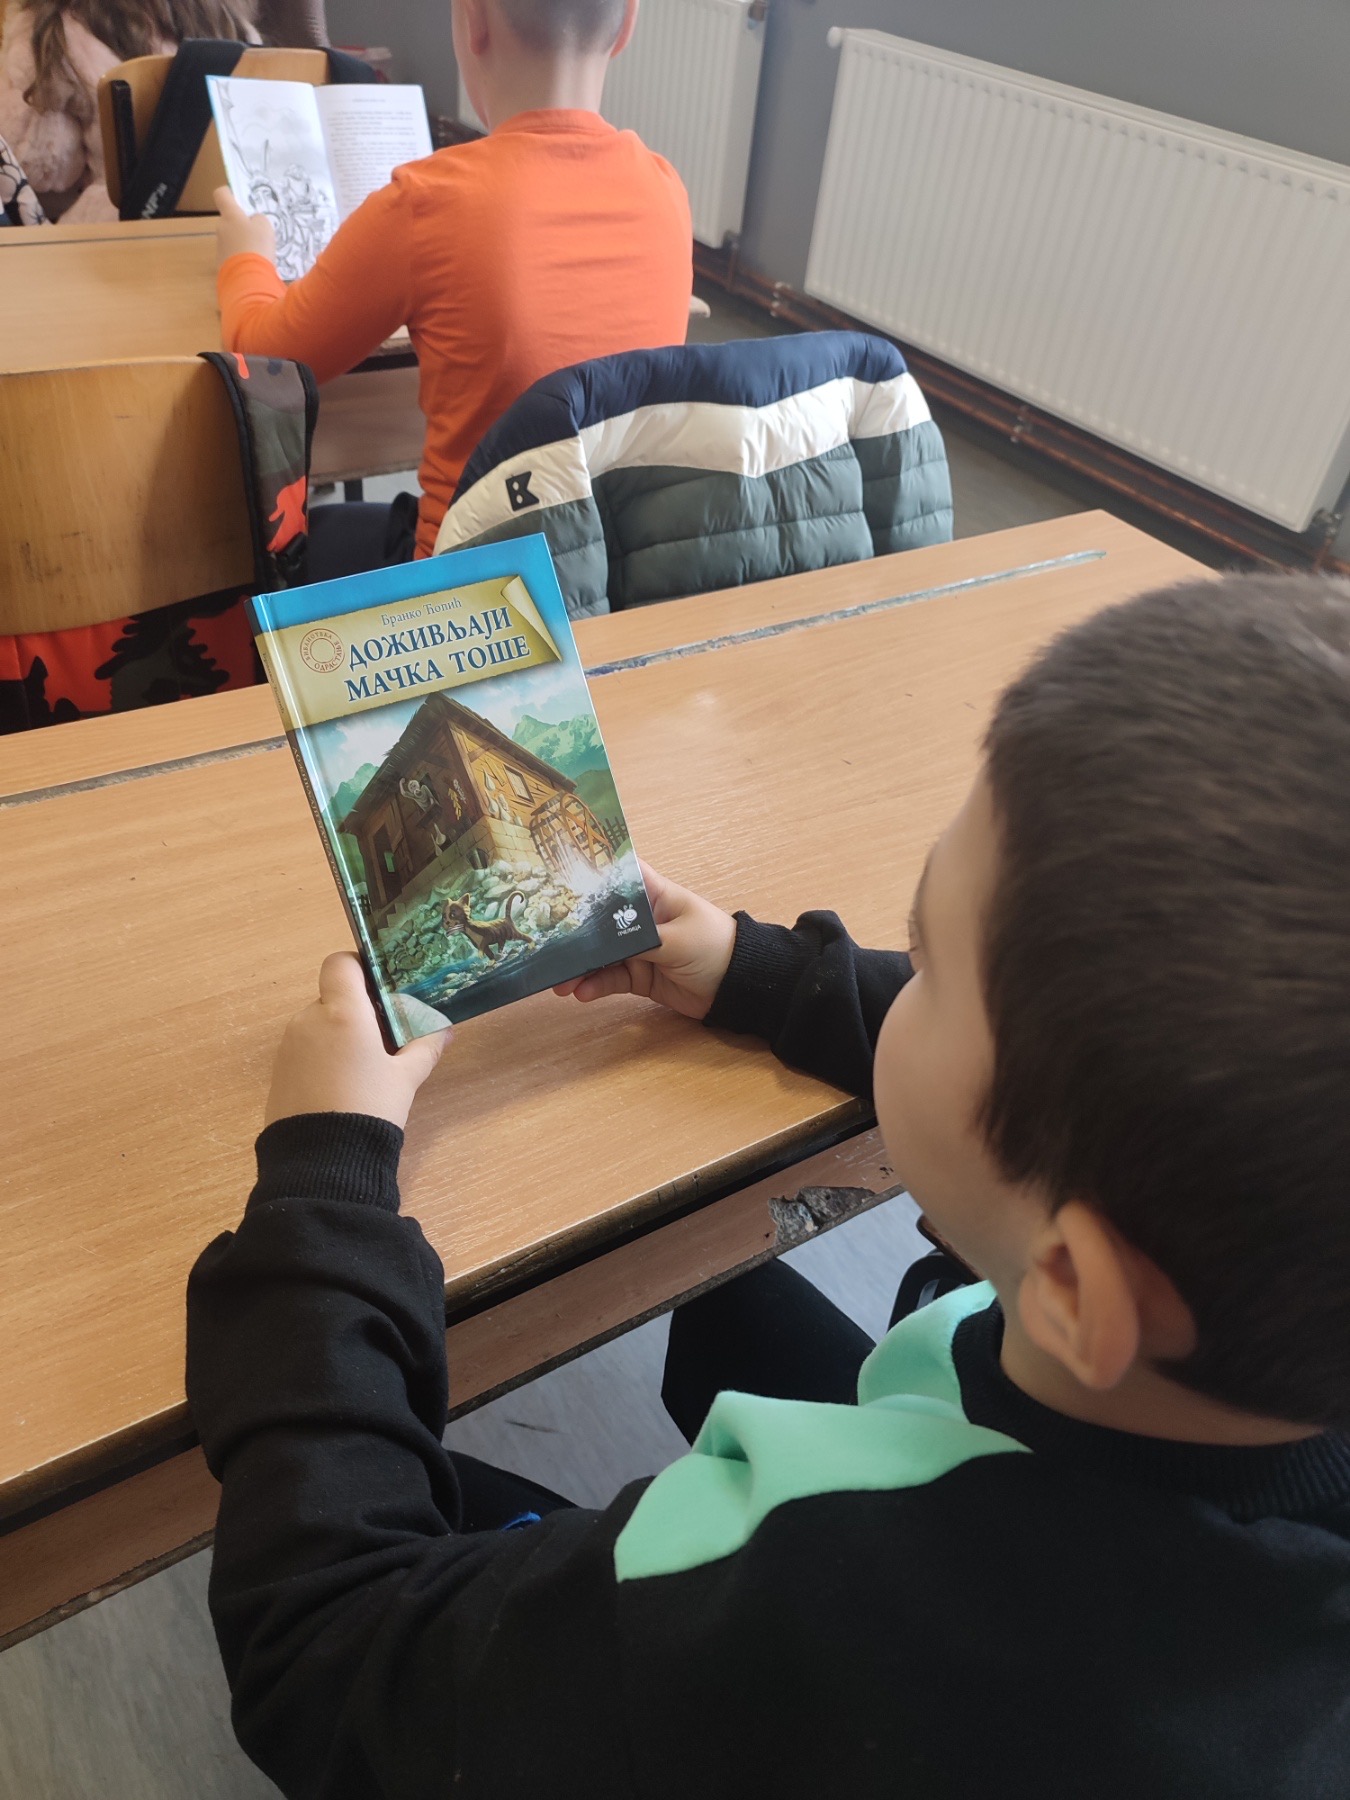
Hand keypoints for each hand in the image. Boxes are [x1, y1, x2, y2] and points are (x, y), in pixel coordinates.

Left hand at [215, 186, 276, 267]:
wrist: (248, 280)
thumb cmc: (256, 246)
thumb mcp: (265, 226)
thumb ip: (258, 219)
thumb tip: (253, 222)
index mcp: (230, 215)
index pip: (222, 194)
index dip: (229, 192)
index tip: (238, 197)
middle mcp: (221, 228)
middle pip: (230, 219)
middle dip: (242, 223)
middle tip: (258, 231)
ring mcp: (220, 247)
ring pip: (232, 238)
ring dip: (243, 242)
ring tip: (260, 252)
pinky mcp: (223, 264)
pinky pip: (234, 255)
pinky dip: (243, 257)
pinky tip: (255, 264)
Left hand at [265, 953, 449, 1129]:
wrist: (321, 1160)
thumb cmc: (369, 1108)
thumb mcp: (405, 1079)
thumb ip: (425, 1047)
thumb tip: (445, 1029)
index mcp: (342, 1012)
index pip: (340, 963)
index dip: (359, 967)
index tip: (380, 988)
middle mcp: (309, 1020)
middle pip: (333, 997)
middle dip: (357, 1011)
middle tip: (384, 1039)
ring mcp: (289, 1046)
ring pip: (318, 1024)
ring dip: (339, 1035)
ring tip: (363, 1069)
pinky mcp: (278, 1071)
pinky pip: (304, 1049)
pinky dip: (322, 1057)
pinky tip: (341, 1087)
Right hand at [553, 862, 735, 1020]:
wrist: (738, 988)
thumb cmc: (715, 947)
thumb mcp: (676, 939)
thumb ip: (638, 940)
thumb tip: (601, 943)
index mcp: (653, 896)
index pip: (618, 877)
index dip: (589, 876)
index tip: (555, 880)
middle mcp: (641, 919)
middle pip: (600, 922)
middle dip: (575, 933)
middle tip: (548, 946)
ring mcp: (638, 949)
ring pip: (601, 955)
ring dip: (580, 967)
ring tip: (560, 983)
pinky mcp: (640, 976)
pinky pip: (611, 979)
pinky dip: (595, 986)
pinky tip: (581, 993)